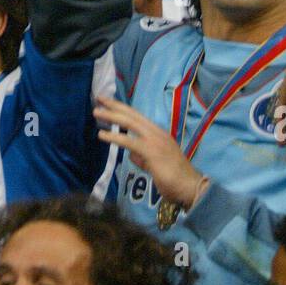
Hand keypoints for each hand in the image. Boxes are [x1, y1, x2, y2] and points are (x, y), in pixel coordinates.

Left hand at [93, 95, 205, 209]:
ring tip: (96, 112)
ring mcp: (155, 140)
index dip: (123, 108)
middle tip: (99, 98)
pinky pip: (129, 141)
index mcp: (159, 134)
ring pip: (130, 123)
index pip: (138, 117)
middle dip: (115, 105)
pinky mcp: (151, 151)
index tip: (110, 102)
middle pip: (133, 114)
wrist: (189, 187)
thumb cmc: (175, 179)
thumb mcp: (156, 164)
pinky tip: (102, 135)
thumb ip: (143, 158)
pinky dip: (114, 136)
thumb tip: (131, 154)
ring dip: (112, 116)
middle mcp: (157, 133)